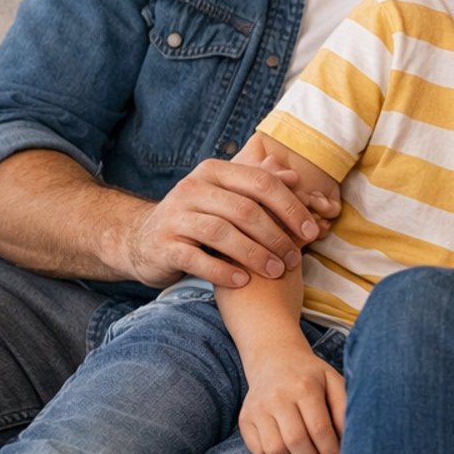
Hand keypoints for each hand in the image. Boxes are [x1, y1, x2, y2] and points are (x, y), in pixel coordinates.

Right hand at [118, 159, 332, 288]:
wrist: (142, 240)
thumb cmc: (198, 218)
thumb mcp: (226, 196)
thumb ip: (259, 185)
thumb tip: (295, 177)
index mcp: (213, 171)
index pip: (261, 183)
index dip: (290, 206)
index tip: (311, 230)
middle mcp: (191, 188)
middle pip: (244, 209)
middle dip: (276, 235)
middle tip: (295, 258)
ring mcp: (175, 217)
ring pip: (222, 233)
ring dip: (254, 254)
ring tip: (275, 271)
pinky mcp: (163, 245)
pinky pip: (196, 258)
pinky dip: (223, 271)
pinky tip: (243, 282)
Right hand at [238, 344, 346, 453]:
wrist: (275, 359)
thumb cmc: (311, 376)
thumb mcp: (333, 382)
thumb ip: (343, 407)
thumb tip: (348, 438)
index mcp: (305, 387)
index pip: (319, 428)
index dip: (330, 451)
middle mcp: (278, 397)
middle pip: (296, 442)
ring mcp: (258, 408)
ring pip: (275, 450)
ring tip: (304, 453)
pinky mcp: (245, 419)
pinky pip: (259, 451)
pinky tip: (285, 445)